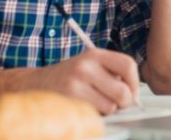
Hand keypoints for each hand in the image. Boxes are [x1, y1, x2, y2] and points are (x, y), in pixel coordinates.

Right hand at [18, 48, 139, 114]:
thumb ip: (111, 74)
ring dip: (105, 110)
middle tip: (115, 103)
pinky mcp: (69, 101)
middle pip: (123, 91)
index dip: (135, 83)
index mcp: (94, 54)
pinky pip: (95, 115)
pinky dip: (93, 116)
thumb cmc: (68, 78)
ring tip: (93, 103)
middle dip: (123, 103)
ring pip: (110, 107)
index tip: (133, 92)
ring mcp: (76, 83)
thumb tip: (134, 95)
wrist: (35, 84)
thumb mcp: (89, 66)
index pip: (128, 65)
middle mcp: (86, 66)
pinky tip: (83, 107)